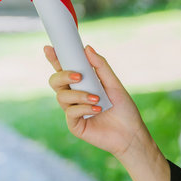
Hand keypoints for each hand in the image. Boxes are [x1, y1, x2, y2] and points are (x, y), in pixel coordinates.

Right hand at [44, 44, 150, 159]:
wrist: (131, 133)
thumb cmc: (123, 108)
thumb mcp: (113, 83)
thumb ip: (100, 66)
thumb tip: (87, 48)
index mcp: (81, 84)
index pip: (63, 69)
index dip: (54, 59)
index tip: (49, 48)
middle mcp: (73, 96)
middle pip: (55, 81)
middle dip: (63, 76)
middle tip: (78, 76)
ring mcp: (72, 110)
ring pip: (61, 96)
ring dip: (79, 95)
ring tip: (97, 98)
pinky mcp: (74, 124)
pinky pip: (70, 112)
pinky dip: (83, 108)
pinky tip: (97, 109)